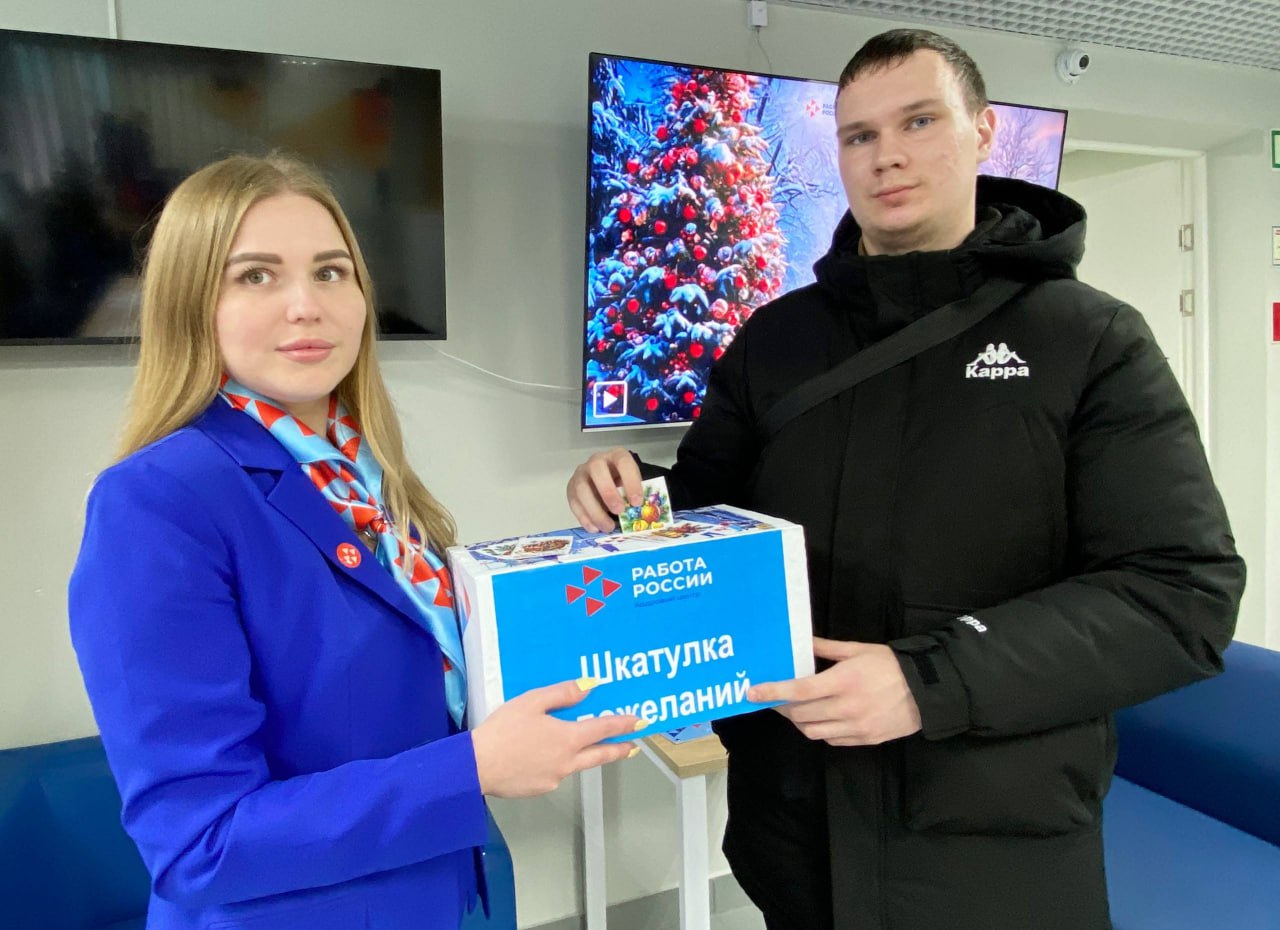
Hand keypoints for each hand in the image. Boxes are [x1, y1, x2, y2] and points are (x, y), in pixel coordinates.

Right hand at [471, 679, 641, 797]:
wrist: (476, 767)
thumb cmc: (503, 730)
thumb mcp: (531, 702)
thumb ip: (562, 694)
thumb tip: (590, 687)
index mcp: (567, 738)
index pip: (603, 729)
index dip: (624, 725)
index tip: (641, 722)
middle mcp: (567, 762)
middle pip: (600, 755)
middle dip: (618, 750)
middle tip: (633, 747)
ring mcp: (555, 778)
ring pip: (577, 765)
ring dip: (587, 756)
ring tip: (586, 747)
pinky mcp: (541, 788)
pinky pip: (556, 773)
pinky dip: (558, 763)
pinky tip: (544, 756)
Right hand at [566, 447, 643, 532]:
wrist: (607, 482)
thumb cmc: (623, 483)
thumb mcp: (632, 484)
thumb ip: (635, 494)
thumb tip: (639, 514)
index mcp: (616, 456)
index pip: (623, 462)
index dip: (630, 481)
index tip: (636, 502)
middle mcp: (596, 461)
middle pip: (596, 469)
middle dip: (608, 492)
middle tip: (619, 510)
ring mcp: (581, 474)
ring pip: (581, 488)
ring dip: (595, 510)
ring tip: (608, 526)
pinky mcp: (571, 488)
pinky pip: (574, 502)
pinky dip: (584, 517)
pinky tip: (595, 528)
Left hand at [747, 639, 921, 746]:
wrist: (928, 691)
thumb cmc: (891, 665)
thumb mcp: (859, 649)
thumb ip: (827, 648)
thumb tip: (802, 642)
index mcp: (843, 681)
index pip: (798, 690)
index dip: (772, 692)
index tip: (753, 693)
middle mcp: (846, 707)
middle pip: (800, 715)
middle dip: (783, 707)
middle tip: (775, 699)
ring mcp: (855, 727)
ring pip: (812, 732)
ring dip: (799, 722)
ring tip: (796, 709)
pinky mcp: (864, 740)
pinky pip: (832, 740)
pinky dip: (820, 731)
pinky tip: (821, 718)